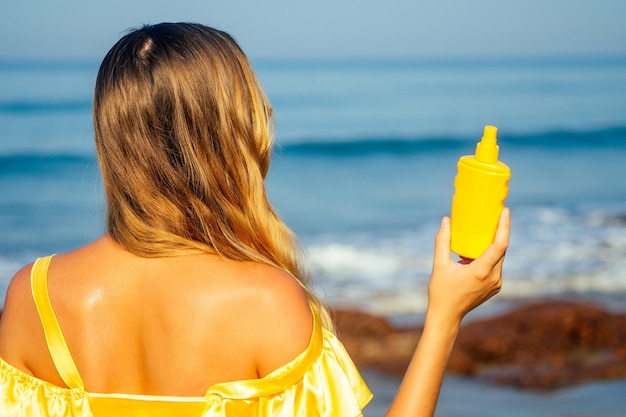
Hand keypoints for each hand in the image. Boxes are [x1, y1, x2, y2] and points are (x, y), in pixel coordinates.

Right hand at [427, 208, 509, 323]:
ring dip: (494, 243)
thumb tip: (446, 220)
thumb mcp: (439, 265)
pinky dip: (490, 254)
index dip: (504, 227)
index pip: (499, 245)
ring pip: (499, 257)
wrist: (447, 316)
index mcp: (481, 272)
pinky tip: (481, 247)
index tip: (505, 211)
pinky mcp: (495, 286)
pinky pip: (496, 265)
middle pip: (502, 249)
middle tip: (497, 213)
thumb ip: (442, 241)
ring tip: (488, 226)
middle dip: (500, 230)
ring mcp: (496, 283)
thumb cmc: (441, 291)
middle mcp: (493, 278)